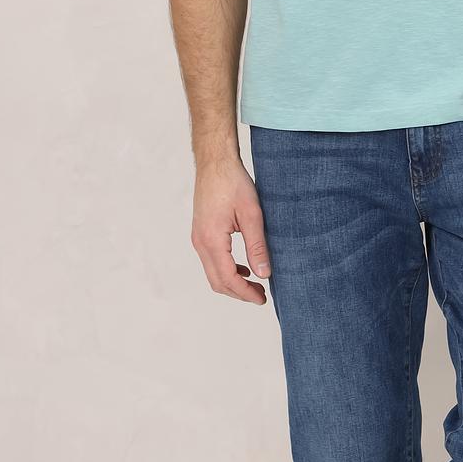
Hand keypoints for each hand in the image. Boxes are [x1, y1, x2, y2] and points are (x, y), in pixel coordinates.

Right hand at [190, 156, 271, 304]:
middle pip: (217, 281)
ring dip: (232, 283)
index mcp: (212, 239)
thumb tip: (264, 274)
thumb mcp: (252, 214)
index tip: (263, 299)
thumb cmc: (233, 182)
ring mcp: (197, 238)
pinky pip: (211, 261)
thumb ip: (258, 246)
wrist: (214, 162)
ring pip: (212, 273)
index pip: (228, 278)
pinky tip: (243, 268)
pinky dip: (226, 270)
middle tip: (261, 296)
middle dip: (239, 293)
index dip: (245, 293)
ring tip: (255, 284)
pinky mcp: (200, 233)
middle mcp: (200, 242)